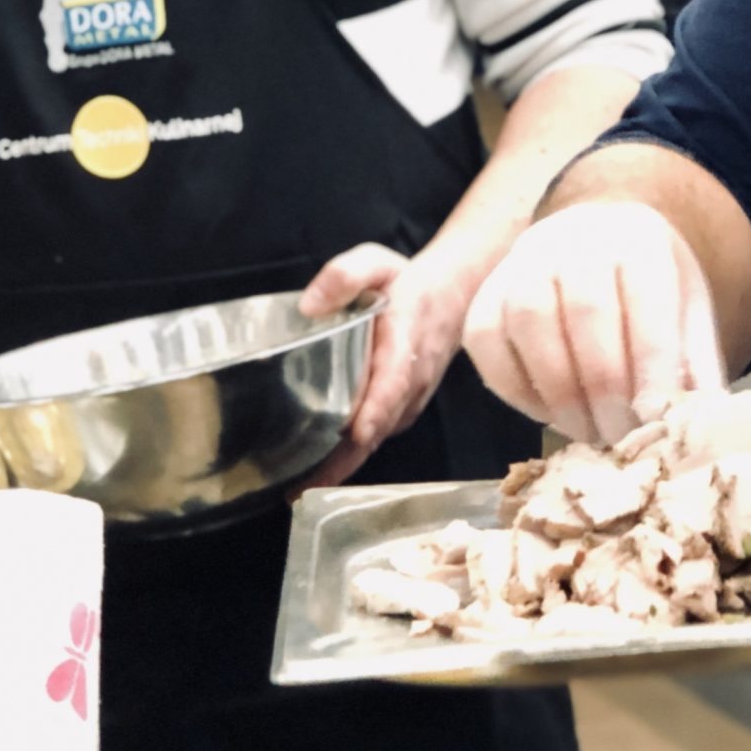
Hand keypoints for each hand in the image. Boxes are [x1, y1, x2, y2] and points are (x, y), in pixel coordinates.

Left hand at [295, 243, 470, 491]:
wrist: (453, 298)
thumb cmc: (406, 282)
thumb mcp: (376, 261)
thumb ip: (344, 275)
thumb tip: (310, 306)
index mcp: (405, 341)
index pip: (394, 380)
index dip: (376, 408)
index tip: (356, 433)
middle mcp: (411, 380)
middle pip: (379, 427)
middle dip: (343, 461)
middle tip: (300, 489)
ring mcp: (409, 401)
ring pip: (376, 439)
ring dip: (342, 466)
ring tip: (298, 489)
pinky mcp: (401, 411)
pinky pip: (376, 437)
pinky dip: (349, 457)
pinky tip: (316, 469)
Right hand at [462, 201, 725, 445]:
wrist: (598, 245)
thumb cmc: (648, 291)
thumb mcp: (688, 314)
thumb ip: (694, 365)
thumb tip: (698, 426)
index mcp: (638, 240)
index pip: (646, 297)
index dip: (652, 363)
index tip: (657, 417)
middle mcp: (575, 239)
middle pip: (585, 310)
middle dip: (605, 385)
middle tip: (620, 436)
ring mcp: (522, 262)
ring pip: (528, 319)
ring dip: (558, 389)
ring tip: (586, 431)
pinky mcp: (485, 294)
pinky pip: (486, 339)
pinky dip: (514, 387)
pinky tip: (548, 413)